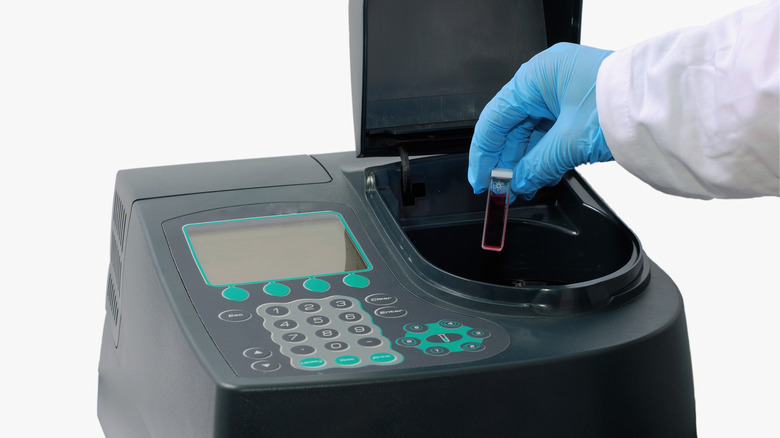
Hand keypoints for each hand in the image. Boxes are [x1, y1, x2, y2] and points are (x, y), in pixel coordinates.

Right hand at [468, 43, 614, 199]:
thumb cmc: (622, 104)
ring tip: (520, 187)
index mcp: (536, 76)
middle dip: (505, 160)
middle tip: (500, 189)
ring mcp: (564, 90)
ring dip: (524, 160)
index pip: (495, 118)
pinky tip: (537, 174)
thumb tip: (518, 183)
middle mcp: (547, 79)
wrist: (668, 104)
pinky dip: (543, 153)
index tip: (480, 180)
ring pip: (531, 129)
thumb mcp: (568, 142)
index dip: (484, 153)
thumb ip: (536, 165)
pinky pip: (550, 130)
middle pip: (512, 124)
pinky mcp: (579, 104)